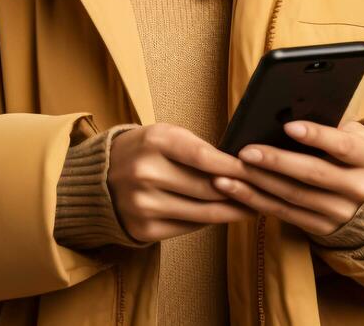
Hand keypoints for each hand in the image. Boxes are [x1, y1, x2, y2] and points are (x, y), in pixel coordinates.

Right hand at [105, 123, 257, 243]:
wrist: (97, 178)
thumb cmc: (143, 151)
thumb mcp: (165, 136)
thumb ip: (198, 149)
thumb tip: (242, 167)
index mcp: (155, 141)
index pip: (205, 156)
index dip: (236, 166)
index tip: (259, 170)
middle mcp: (147, 173)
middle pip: (208, 188)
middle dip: (241, 191)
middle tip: (266, 191)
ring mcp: (144, 204)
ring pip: (203, 212)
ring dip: (233, 211)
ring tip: (255, 207)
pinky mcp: (144, 228)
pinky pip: (189, 227)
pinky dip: (210, 221)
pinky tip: (225, 215)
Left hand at [210, 120, 363, 236]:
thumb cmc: (348, 151)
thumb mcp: (351, 133)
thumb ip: (328, 124)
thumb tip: (286, 110)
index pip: (342, 146)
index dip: (316, 136)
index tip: (288, 126)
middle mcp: (358, 188)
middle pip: (313, 174)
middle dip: (276, 162)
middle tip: (246, 151)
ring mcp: (341, 212)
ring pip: (295, 196)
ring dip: (259, 184)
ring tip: (231, 172)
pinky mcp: (322, 227)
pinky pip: (285, 213)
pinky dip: (256, 201)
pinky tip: (235, 189)